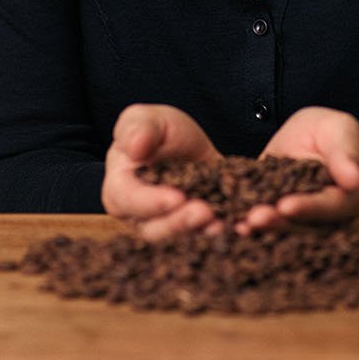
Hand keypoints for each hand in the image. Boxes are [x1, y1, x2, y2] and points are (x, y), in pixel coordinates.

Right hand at [101, 103, 223, 240]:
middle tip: (205, 211)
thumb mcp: (147, 119)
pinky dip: (222, 234)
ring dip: (201, 233)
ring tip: (222, 222)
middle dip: (180, 222)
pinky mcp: (192, 235)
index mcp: (119, 189)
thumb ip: (138, 128)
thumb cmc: (158, 133)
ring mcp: (165, 230)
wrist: (187, 149)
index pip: (129, 200)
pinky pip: (205, 239)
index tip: (176, 197)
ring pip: (179, 240)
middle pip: (154, 229)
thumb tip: (134, 146)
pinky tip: (240, 227)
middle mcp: (138, 218)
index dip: (151, 201)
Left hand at [237, 106, 358, 232]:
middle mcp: (325, 220)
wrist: (306, 138)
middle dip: (278, 223)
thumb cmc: (330, 132)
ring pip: (281, 230)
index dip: (310, 208)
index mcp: (349, 199)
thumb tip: (354, 180)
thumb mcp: (340, 129)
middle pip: (303, 226)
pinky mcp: (273, 220)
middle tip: (255, 218)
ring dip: (260, 228)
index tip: (287, 206)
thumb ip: (346, 152)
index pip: (332, 206)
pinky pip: (262, 224)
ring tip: (240, 223)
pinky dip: (245, 224)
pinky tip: (228, 222)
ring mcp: (297, 224)